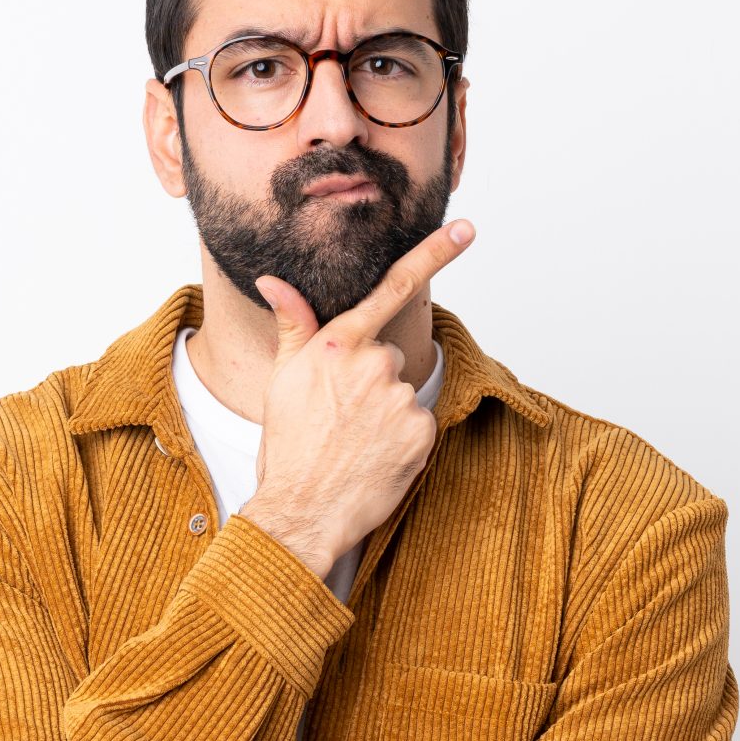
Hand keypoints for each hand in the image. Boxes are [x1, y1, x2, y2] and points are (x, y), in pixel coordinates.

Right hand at [237, 219, 476, 575]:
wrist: (301, 510)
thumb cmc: (287, 448)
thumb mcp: (282, 380)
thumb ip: (293, 325)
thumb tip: (273, 280)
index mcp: (337, 344)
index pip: (392, 288)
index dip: (434, 254)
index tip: (466, 230)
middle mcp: (373, 364)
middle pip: (386, 357)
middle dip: (370, 381)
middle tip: (338, 417)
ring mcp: (399, 398)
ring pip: (401, 393)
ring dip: (384, 413)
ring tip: (352, 441)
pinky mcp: (421, 432)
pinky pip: (418, 424)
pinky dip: (402, 439)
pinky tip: (373, 455)